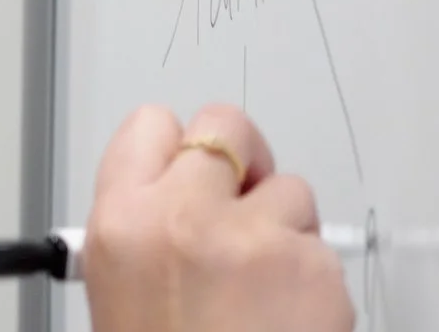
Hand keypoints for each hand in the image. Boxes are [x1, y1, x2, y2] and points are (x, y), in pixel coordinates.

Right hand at [82, 102, 353, 331]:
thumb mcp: (116, 287)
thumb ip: (140, 224)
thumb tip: (171, 195)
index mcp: (120, 220)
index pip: (151, 124)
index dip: (175, 145)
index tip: (187, 165)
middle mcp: (182, 215)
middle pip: (225, 126)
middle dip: (241, 159)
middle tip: (242, 196)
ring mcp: (253, 238)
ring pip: (288, 189)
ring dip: (284, 227)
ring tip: (263, 284)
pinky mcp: (313, 267)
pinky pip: (322, 246)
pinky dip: (313, 277)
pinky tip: (287, 314)